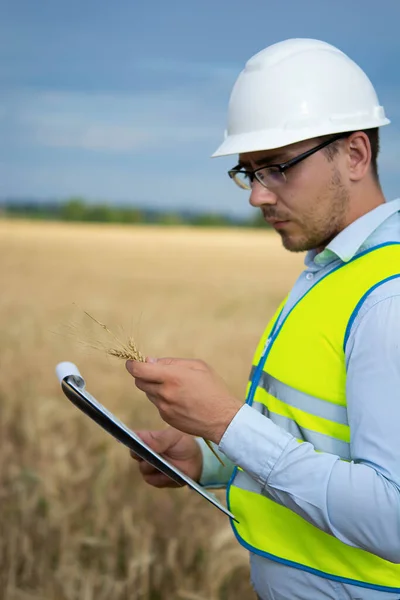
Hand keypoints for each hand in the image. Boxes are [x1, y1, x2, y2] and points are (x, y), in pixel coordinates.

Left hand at [126, 357, 241, 443]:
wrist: (222, 418)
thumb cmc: (213, 388)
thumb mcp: (198, 366)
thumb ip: (172, 362)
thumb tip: (150, 361)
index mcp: (172, 377)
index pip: (139, 370)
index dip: (132, 365)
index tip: (132, 362)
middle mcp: (164, 393)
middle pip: (140, 382)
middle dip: (144, 375)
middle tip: (157, 373)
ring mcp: (164, 408)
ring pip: (149, 393)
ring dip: (155, 388)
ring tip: (175, 387)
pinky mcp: (166, 418)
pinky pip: (157, 405)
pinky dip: (163, 399)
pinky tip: (179, 400)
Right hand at [131, 427, 202, 487]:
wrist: (196, 461)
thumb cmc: (184, 444)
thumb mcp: (175, 437)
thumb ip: (161, 439)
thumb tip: (146, 443)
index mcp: (149, 439)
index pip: (134, 437)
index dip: (127, 438)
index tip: (121, 439)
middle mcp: (145, 452)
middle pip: (134, 453)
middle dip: (142, 454)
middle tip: (153, 453)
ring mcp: (149, 467)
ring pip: (143, 468)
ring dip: (153, 466)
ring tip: (166, 463)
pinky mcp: (155, 479)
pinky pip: (152, 480)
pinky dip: (160, 477)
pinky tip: (169, 474)